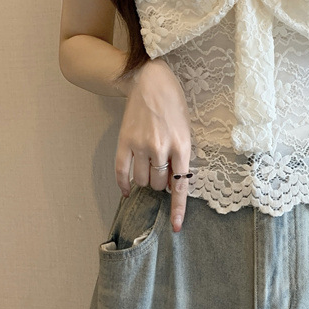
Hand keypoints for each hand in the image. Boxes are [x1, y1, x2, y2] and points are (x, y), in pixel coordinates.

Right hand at [115, 58, 191, 232]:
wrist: (152, 81)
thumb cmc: (174, 106)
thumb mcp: (187, 131)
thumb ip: (182, 157)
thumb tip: (173, 184)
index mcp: (182, 146)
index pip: (180, 186)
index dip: (177, 209)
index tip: (175, 227)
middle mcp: (161, 147)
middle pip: (159, 184)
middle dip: (161, 183)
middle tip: (162, 168)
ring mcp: (141, 145)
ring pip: (142, 180)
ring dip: (146, 180)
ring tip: (149, 165)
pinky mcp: (124, 141)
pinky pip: (122, 172)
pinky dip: (124, 184)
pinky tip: (127, 189)